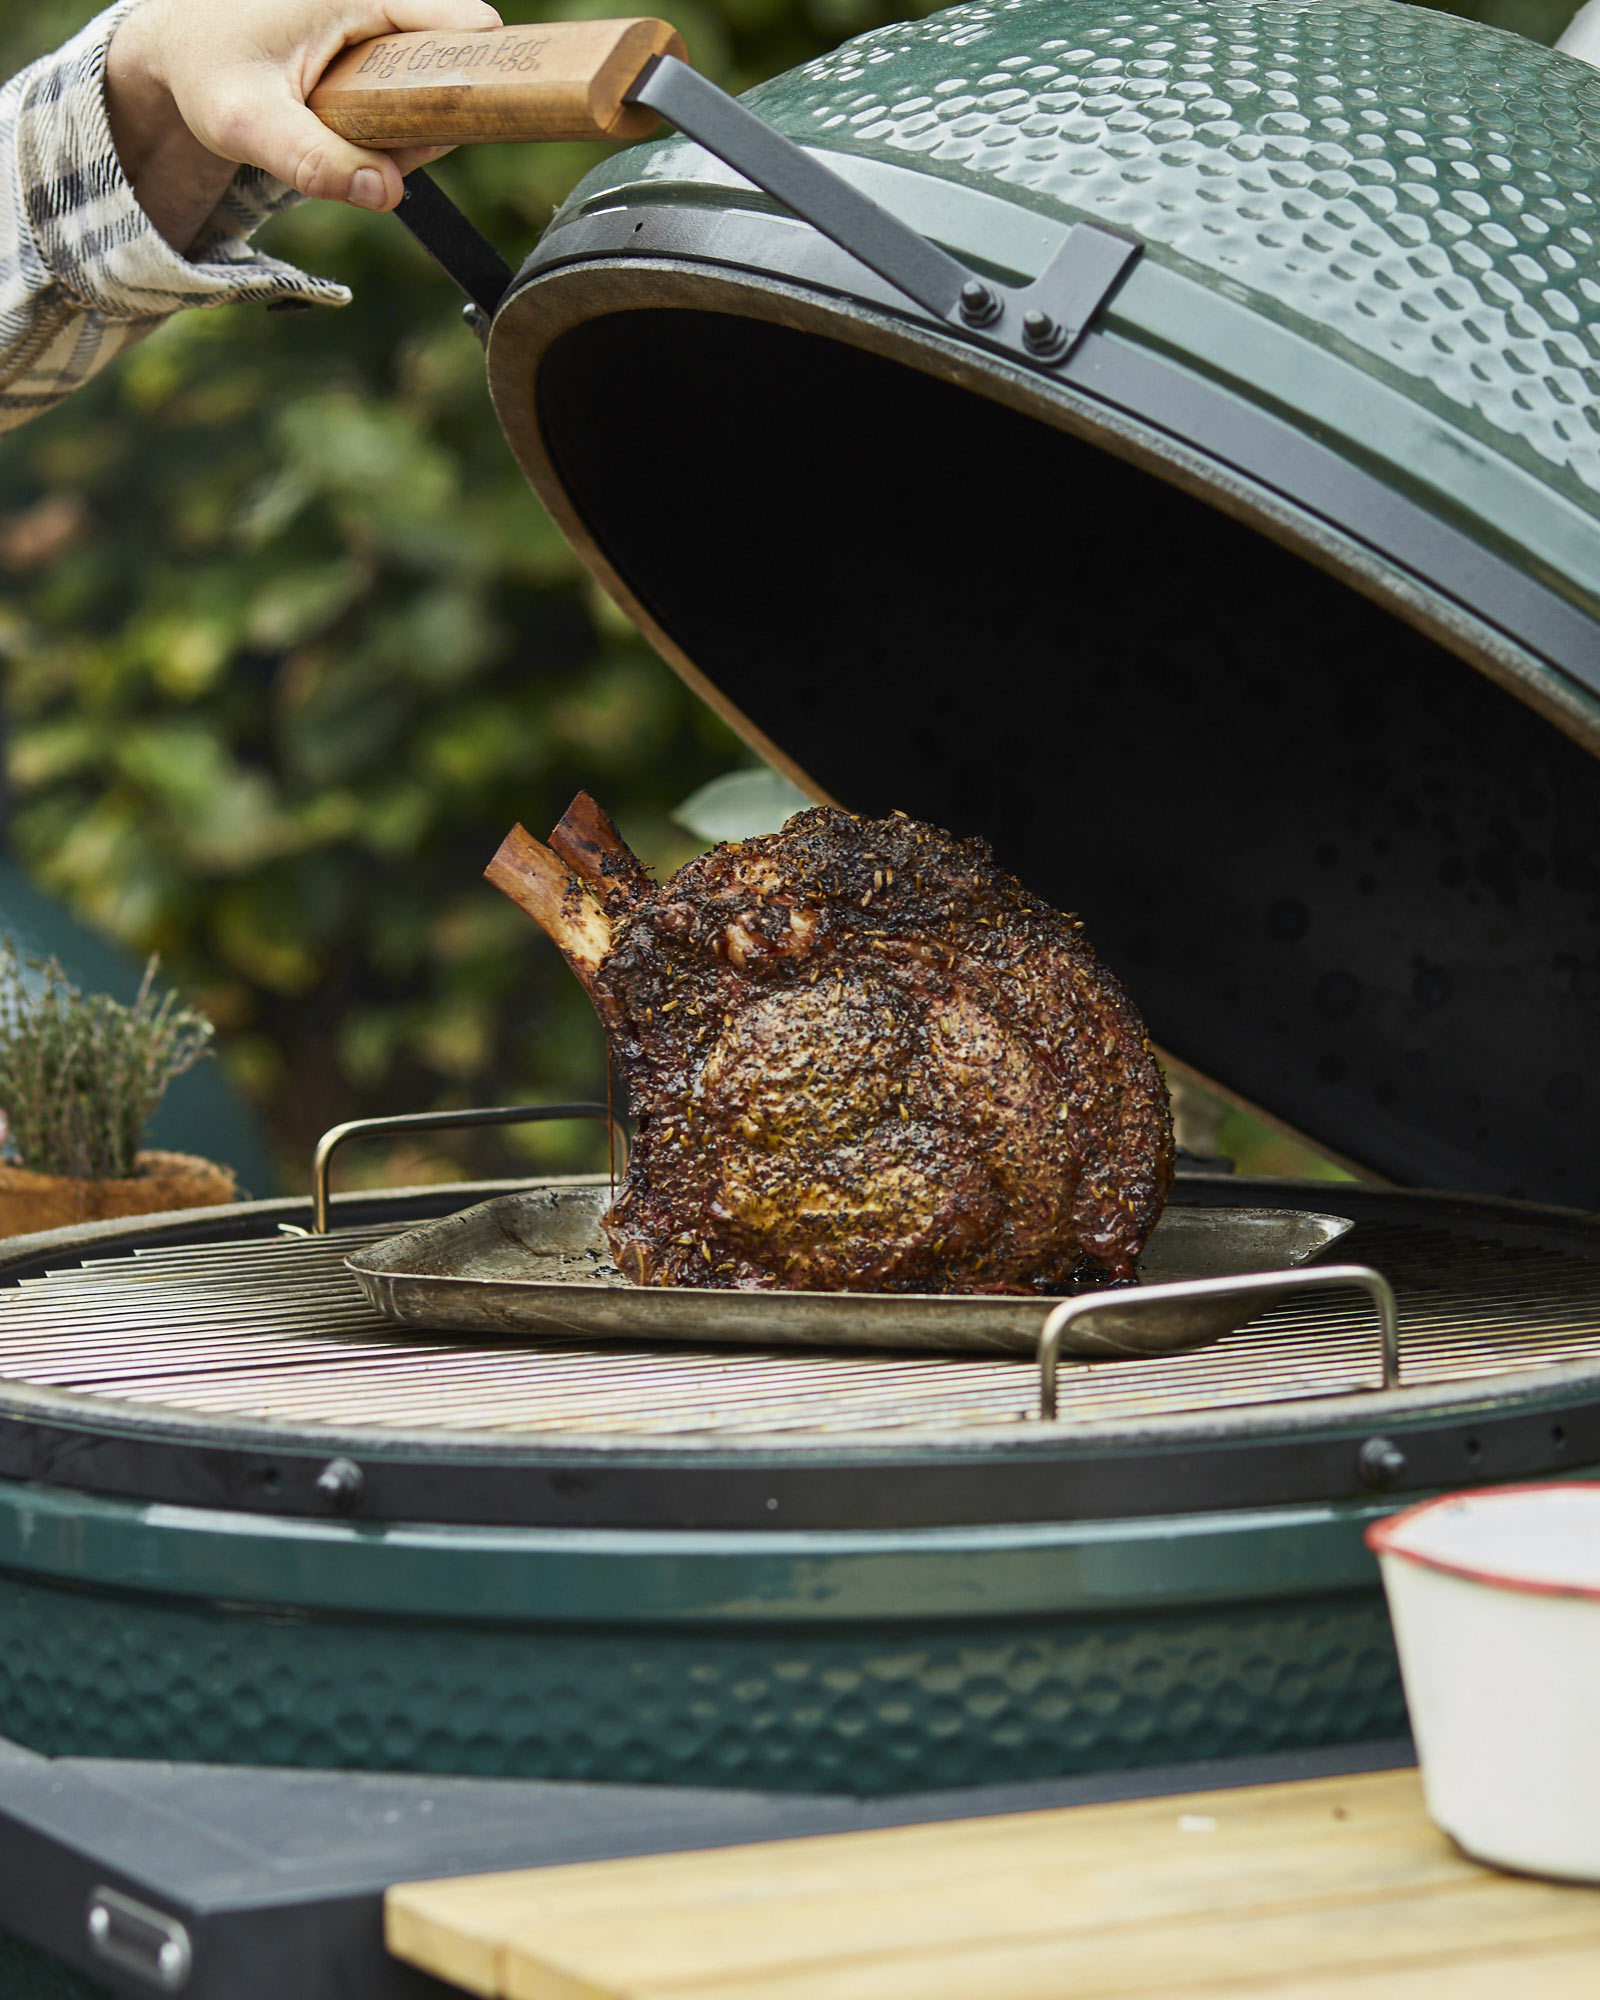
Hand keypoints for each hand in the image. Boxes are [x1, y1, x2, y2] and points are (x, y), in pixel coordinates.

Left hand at [106, 0, 502, 251]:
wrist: (175, 53)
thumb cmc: (206, 72)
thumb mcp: (247, 123)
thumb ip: (315, 162)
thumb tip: (389, 193)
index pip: (463, 23)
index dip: (482, 71)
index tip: (476, 120)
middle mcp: (373, 1)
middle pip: (451, 63)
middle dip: (430, 117)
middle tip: (381, 151)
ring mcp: (374, 25)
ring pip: (429, 86)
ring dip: (407, 128)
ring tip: (349, 138)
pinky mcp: (369, 49)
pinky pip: (406, 94)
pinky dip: (390, 126)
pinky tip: (350, 135)